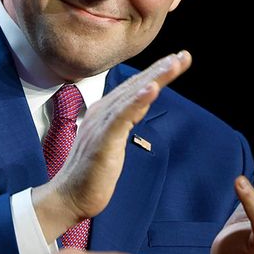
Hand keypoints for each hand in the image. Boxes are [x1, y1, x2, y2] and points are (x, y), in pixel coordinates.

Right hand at [32, 51, 190, 239]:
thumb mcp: (112, 143)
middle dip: (161, 69)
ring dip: (155, 78)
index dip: (155, 72)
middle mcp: (102, 112)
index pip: (134, 87)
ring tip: (174, 63)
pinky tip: (153, 89)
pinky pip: (122, 117)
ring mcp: (101, 125)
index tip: (177, 60)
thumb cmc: (90, 174)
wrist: (68, 197)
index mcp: (104, 113)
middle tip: (184, 55)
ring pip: (132, 96)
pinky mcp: (103, 140)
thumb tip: (137, 108)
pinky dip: (138, 101)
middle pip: (136, 85)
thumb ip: (123, 123)